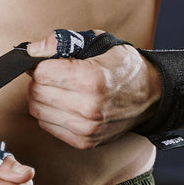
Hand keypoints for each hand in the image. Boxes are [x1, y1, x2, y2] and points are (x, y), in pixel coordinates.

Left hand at [25, 30, 159, 148]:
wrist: (150, 95)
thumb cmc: (123, 66)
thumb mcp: (97, 41)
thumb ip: (63, 42)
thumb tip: (33, 49)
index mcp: (92, 79)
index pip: (41, 73)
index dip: (40, 63)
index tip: (49, 61)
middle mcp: (89, 108)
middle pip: (36, 93)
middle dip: (39, 79)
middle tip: (53, 73)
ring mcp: (87, 129)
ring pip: (38, 111)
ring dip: (42, 97)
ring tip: (59, 88)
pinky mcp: (85, 142)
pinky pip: (47, 126)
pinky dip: (50, 113)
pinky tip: (65, 103)